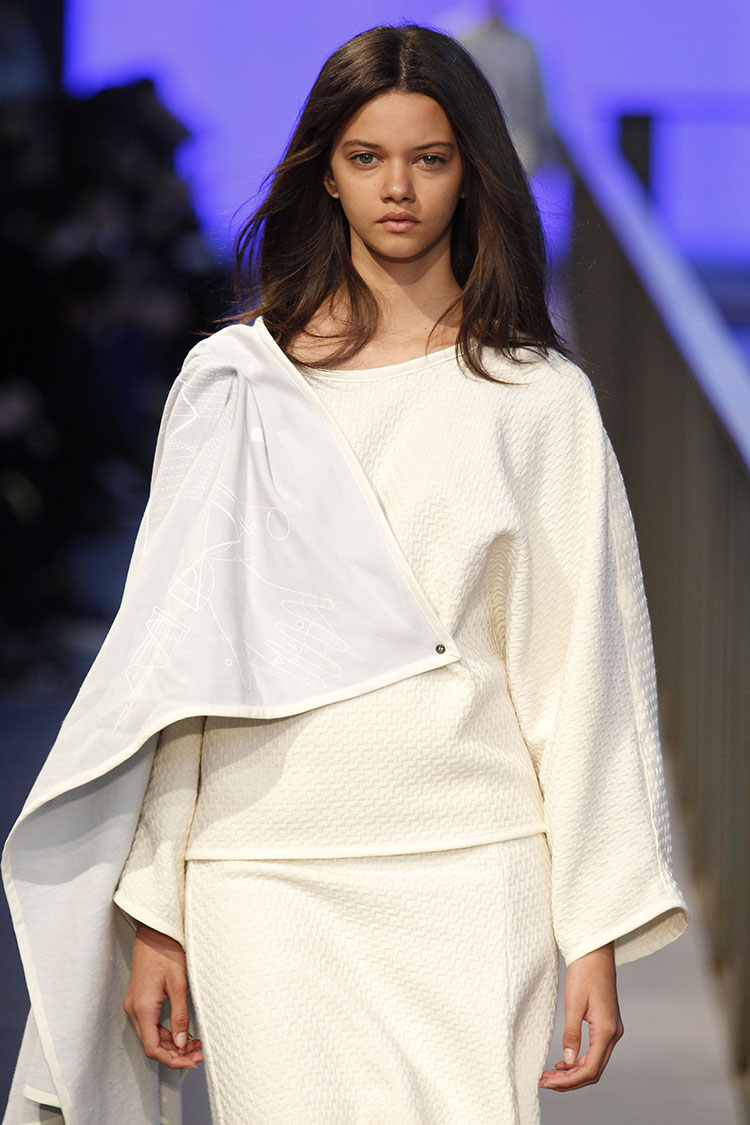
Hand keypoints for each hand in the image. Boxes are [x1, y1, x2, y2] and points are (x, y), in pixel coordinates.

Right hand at [124, 922, 203, 1069]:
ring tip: (196, 1044)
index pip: (153, 1048)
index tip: (192, 1062)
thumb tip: (180, 1044)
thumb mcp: (179, 984)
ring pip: (151, 1036)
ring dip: (171, 1044)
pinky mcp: (138, 1000)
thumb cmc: (167, 953)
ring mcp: (134, 1005)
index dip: (172, 1060)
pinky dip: (166, 1033)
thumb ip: (180, 1015)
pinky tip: (183, 1032)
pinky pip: (150, 1025)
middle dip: (175, 1054)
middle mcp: (134, 1010)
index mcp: (142, 1008)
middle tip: (199, 1054)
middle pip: (152, 1045)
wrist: (154, 932)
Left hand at [539, 940, 622, 1090]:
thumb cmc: (584, 972)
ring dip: (573, 1072)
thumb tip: (568, 1062)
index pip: (590, 1069)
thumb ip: (571, 1034)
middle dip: (569, 1081)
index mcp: (606, 1030)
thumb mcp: (573, 1003)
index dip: (568, 1081)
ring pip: (595, 1063)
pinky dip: (580, 1061)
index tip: (547, 1082)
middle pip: (593, 1071)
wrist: (595, 952)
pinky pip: (595, 1051)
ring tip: (550, 1075)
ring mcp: (612, 1030)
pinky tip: (564, 1062)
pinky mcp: (607, 1025)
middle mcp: (614, 1034)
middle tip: (544, 1081)